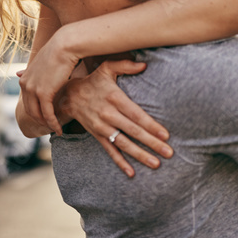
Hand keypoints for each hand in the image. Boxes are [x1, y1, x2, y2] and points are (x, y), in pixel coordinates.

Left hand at [18, 29, 82, 134]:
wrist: (65, 45)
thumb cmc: (58, 51)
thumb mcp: (40, 62)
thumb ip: (29, 72)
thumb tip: (17, 73)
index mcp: (24, 78)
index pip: (27, 100)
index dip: (35, 110)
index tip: (44, 116)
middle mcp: (25, 84)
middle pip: (30, 109)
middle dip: (40, 119)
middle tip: (50, 126)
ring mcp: (33, 89)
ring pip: (37, 114)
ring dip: (46, 124)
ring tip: (55, 129)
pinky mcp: (43, 94)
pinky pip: (47, 114)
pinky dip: (53, 123)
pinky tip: (59, 129)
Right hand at [59, 59, 172, 177]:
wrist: (68, 96)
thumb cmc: (93, 81)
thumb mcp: (106, 68)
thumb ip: (125, 65)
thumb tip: (144, 64)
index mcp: (115, 98)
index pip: (136, 114)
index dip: (151, 125)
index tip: (165, 135)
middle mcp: (109, 115)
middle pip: (134, 132)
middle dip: (152, 143)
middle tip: (169, 153)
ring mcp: (102, 127)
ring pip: (124, 144)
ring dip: (140, 155)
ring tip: (156, 164)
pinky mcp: (97, 136)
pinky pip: (110, 151)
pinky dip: (120, 163)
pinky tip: (132, 173)